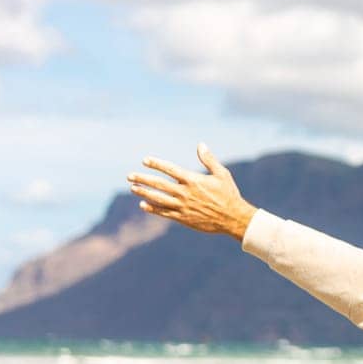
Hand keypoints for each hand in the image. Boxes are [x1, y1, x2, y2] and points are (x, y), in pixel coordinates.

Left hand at [127, 143, 257, 239]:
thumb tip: (200, 145)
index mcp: (193, 180)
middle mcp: (185, 193)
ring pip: (158, 198)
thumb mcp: (222, 174)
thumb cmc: (229, 194)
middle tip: (130, 176)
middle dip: (143, 179)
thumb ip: (209, 160)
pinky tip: (143, 205)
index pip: (170, 169)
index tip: (145, 160)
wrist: (233, 218)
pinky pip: (164, 213)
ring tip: (133, 188)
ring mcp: (182, 206)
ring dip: (144, 192)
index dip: (156, 164)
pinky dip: (152, 208)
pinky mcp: (183, 218)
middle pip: (159, 184)